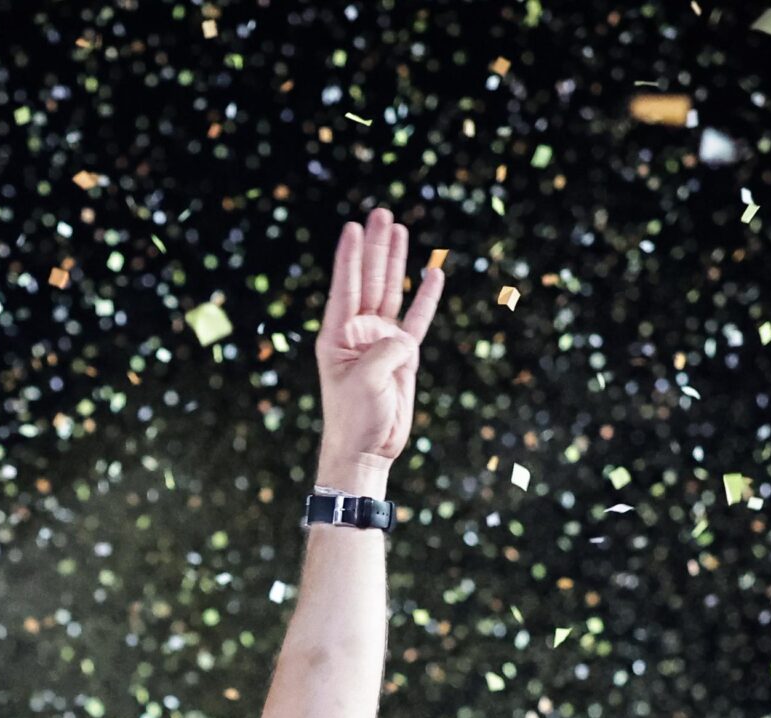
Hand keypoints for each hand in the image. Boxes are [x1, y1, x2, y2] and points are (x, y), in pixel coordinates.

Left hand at [314, 207, 443, 486]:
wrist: (367, 450)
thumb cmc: (355, 418)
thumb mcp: (367, 381)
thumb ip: (387, 352)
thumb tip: (407, 338)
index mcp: (337, 335)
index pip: (344, 287)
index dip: (350, 257)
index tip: (354, 227)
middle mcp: (358, 332)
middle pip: (369, 281)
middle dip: (376, 247)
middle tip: (381, 214)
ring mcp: (381, 341)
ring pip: (390, 292)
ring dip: (394, 262)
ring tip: (399, 229)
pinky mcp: (403, 355)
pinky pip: (416, 319)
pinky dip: (425, 298)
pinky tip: (433, 274)